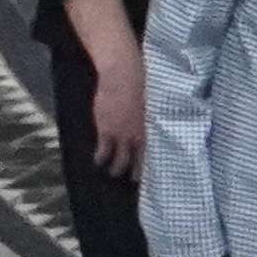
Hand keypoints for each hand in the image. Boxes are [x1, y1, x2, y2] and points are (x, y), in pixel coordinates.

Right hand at [84, 54, 145, 177]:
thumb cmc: (143, 84)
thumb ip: (155, 117)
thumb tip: (158, 121)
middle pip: (139, 162)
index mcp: (155, 128)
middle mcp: (140, 136)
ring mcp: (122, 136)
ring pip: (119, 161)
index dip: (155, 164)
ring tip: (114, 173)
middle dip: (136, 172)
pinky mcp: (106, 131)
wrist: (124, 76)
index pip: (156, 153)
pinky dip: (100, 158)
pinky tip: (98, 161)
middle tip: (134, 180)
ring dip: (116, 169)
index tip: (156, 172)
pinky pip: (103, 151)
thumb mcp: (155, 103)